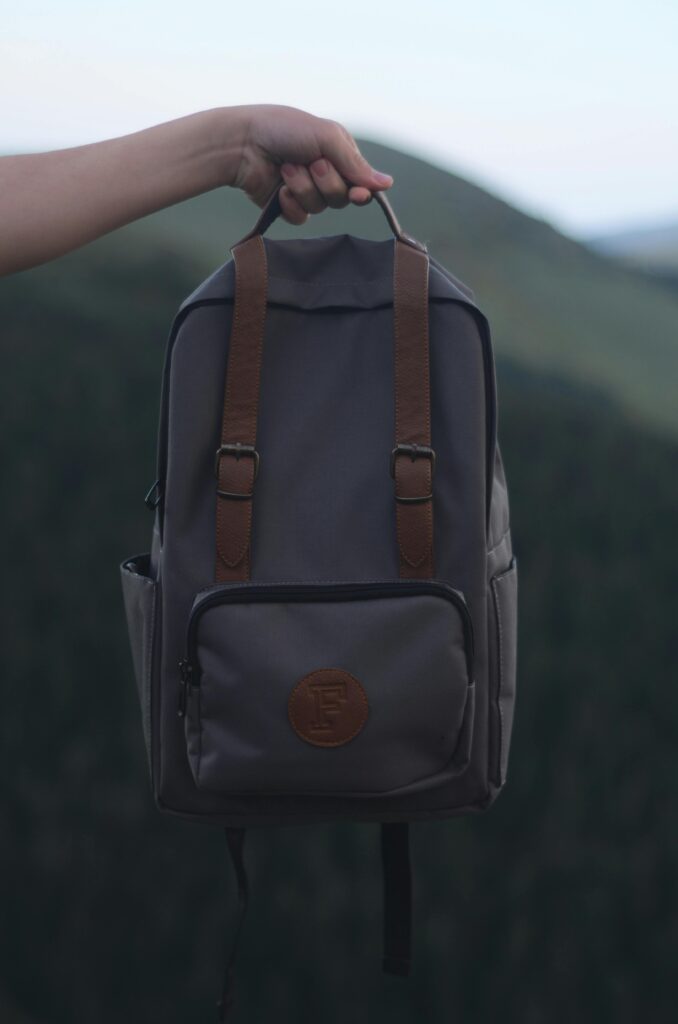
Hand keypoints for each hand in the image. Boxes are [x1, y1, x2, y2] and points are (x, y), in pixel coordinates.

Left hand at [230, 104, 393, 224]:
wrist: (243, 142)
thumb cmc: (284, 130)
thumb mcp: (325, 137)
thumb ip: (355, 163)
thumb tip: (386, 185)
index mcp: (338, 154)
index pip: (361, 182)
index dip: (361, 191)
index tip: (357, 194)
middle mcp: (325, 173)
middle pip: (343, 198)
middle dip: (327, 182)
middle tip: (310, 163)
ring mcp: (306, 190)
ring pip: (321, 208)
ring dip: (303, 187)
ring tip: (286, 168)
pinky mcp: (287, 206)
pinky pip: (301, 218)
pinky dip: (291, 204)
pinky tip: (279, 189)